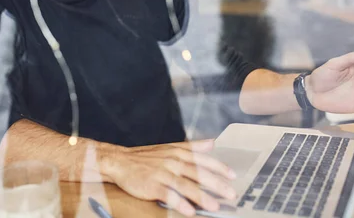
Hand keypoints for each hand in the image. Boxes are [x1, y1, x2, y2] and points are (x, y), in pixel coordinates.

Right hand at [102, 139, 236, 216]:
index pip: (202, 159)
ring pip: (185, 185)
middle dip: (216, 184)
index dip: (218, 167)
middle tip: (230, 193)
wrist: (120, 161)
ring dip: (201, 196)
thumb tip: (211, 143)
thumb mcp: (170, 148)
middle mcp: (172, 161)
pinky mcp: (152, 185)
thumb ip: (192, 147)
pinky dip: (179, 203)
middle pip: (198, 173)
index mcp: (178, 152)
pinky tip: (188, 211)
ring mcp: (162, 173)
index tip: (232, 175)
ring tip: (214, 206)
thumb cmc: (145, 157)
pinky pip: (168, 195)